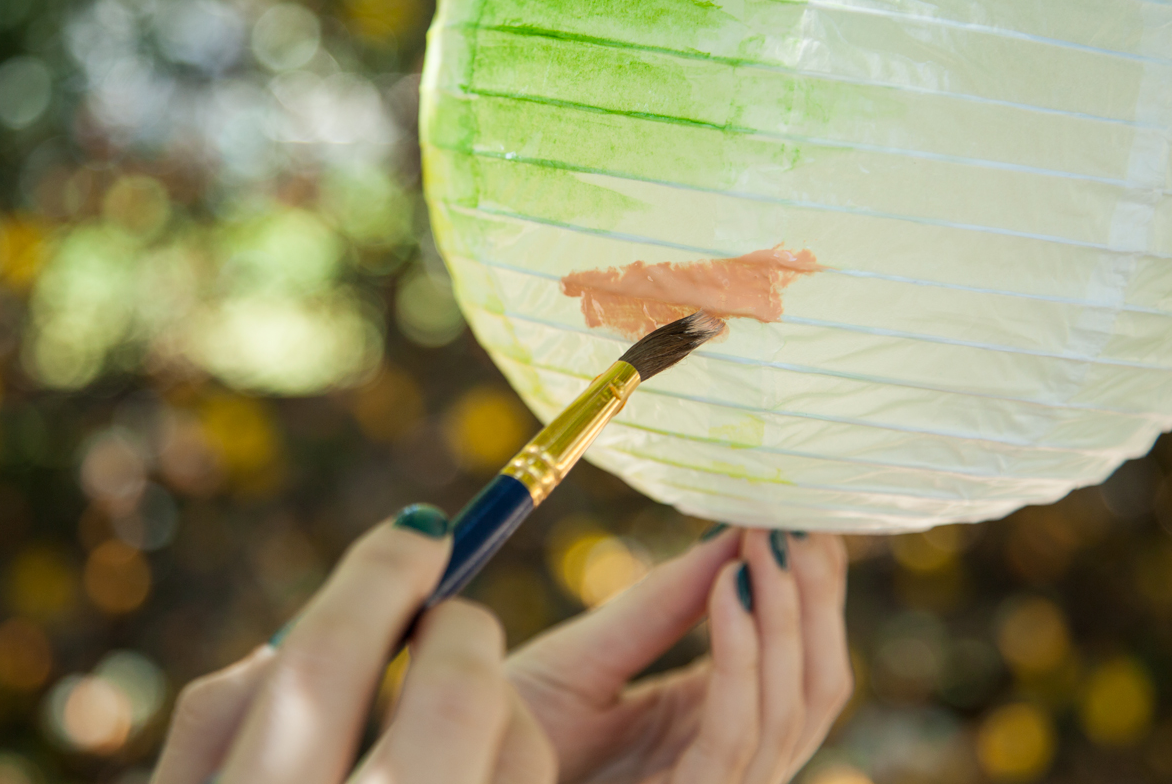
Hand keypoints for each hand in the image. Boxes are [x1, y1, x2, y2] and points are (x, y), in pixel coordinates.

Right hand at [150, 505, 555, 783]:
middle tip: (450, 621)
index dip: (385, 573)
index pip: (331, 652)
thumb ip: (223, 724)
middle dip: (463, 632)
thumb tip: (303, 629)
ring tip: (452, 722)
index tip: (421, 536)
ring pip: (519, 745)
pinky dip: (511, 774)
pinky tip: (467, 782)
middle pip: (455, 689)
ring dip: (499, 708)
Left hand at [506, 528, 851, 783]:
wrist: (456, 772)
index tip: (800, 512)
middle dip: (814, 601)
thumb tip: (731, 532)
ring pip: (788, 714)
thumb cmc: (511, 732)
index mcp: (705, 727)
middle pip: (813, 690)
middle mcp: (723, 763)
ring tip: (762, 539)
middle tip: (796, 519)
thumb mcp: (589, 656)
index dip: (811, 591)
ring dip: (783, 618)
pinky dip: (738, 660)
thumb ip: (660, 607)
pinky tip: (729, 590)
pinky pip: (730, 737)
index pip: (794, 663)